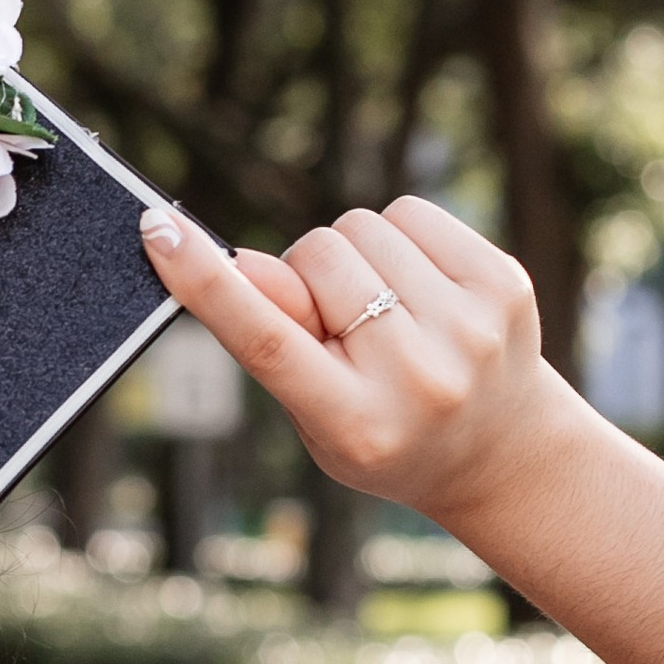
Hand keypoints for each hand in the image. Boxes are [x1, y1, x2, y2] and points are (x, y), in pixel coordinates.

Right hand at [136, 194, 582, 530]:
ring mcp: (470, 329)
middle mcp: (418, 378)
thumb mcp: (314, 413)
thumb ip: (276, 343)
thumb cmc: (382, 429)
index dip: (207, 282)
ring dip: (353, 255)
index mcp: (355, 422)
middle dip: (306, 273)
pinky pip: (410, 212)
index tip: (158, 230)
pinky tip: (417, 285)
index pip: (267, 340)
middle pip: (316, 257)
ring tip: (382, 307)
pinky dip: (397, 236)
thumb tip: (238, 262)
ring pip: (361, 226)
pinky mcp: (505, 285)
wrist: (500, 451)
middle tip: (334, 320)